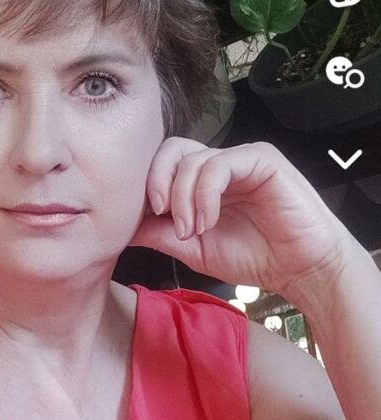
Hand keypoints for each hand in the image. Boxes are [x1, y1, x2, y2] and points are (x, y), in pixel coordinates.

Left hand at [128, 137, 356, 296]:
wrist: (299, 269)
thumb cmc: (254, 257)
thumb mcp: (193, 249)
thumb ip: (158, 234)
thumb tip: (120, 228)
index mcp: (201, 181)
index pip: (161, 165)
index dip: (145, 187)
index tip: (144, 220)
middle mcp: (219, 164)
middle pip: (170, 150)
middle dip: (156, 182)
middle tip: (160, 216)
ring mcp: (240, 159)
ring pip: (191, 159)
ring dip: (182, 198)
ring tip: (192, 231)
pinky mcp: (260, 159)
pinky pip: (219, 164)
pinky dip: (204, 194)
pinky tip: (207, 221)